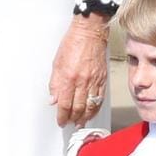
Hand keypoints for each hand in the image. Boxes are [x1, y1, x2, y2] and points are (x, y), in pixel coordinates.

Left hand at [49, 13, 109, 127]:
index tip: (61, 121)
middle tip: (70, 123)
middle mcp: (82, 82)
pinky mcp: (102, 79)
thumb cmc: (73, 43)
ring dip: (84, 118)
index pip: (64, 104)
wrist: (90, 32)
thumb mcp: (57, 63)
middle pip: (77, 108)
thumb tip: (53, 99)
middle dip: (73, 119)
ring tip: (80, 123)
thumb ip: (55, 83)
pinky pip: (99, 99)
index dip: (62, 116)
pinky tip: (91, 113)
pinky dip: (95, 109)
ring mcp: (94, 81)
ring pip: (90, 107)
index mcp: (68, 78)